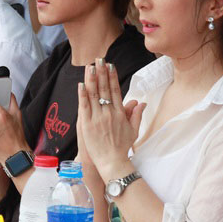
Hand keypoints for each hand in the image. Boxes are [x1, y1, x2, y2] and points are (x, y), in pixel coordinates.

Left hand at [78, 58, 144, 181]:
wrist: (112, 162)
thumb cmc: (122, 147)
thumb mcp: (133, 131)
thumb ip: (136, 115)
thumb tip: (141, 102)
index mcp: (120, 113)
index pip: (116, 91)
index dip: (113, 77)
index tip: (111, 65)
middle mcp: (109, 113)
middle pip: (105, 89)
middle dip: (102, 72)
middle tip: (99, 59)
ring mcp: (97, 118)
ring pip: (94, 95)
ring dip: (92, 79)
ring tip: (90, 66)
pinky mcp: (87, 125)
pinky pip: (84, 107)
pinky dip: (82, 95)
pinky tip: (81, 85)